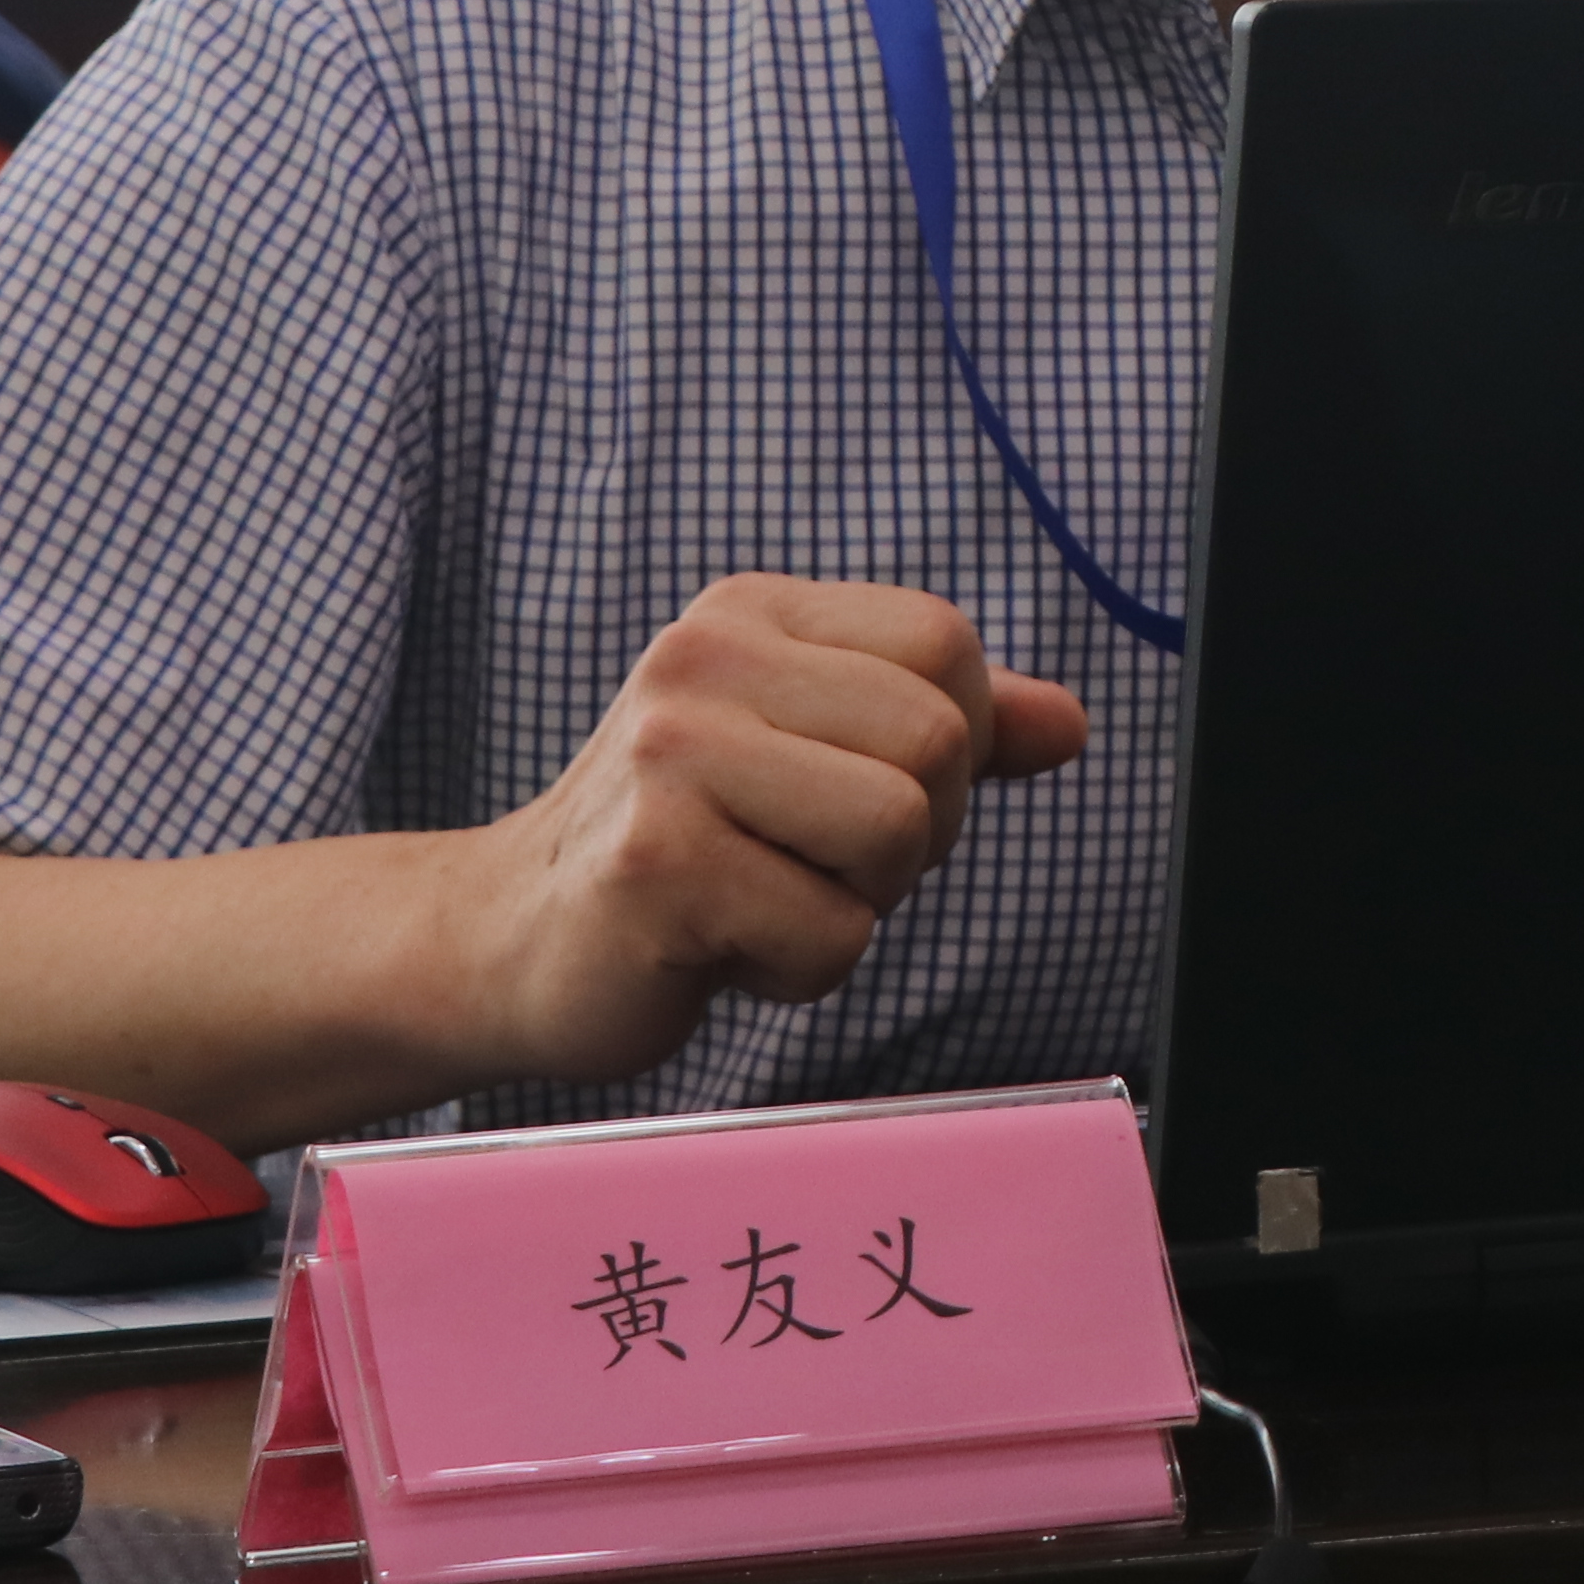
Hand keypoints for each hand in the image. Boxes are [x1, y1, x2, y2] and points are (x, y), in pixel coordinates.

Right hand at [441, 574, 1091, 1084]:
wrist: (513, 941)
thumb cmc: (687, 850)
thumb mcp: (813, 755)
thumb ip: (943, 728)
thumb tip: (1070, 723)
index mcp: (751, 613)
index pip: (947, 644)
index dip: (952, 744)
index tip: (864, 791)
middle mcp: (703, 660)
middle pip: (937, 743)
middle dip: (912, 839)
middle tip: (810, 862)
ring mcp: (669, 757)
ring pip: (898, 834)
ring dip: (856, 905)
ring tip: (765, 897)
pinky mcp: (655, 865)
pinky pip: (830, 936)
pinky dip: (797, 970)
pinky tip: (719, 946)